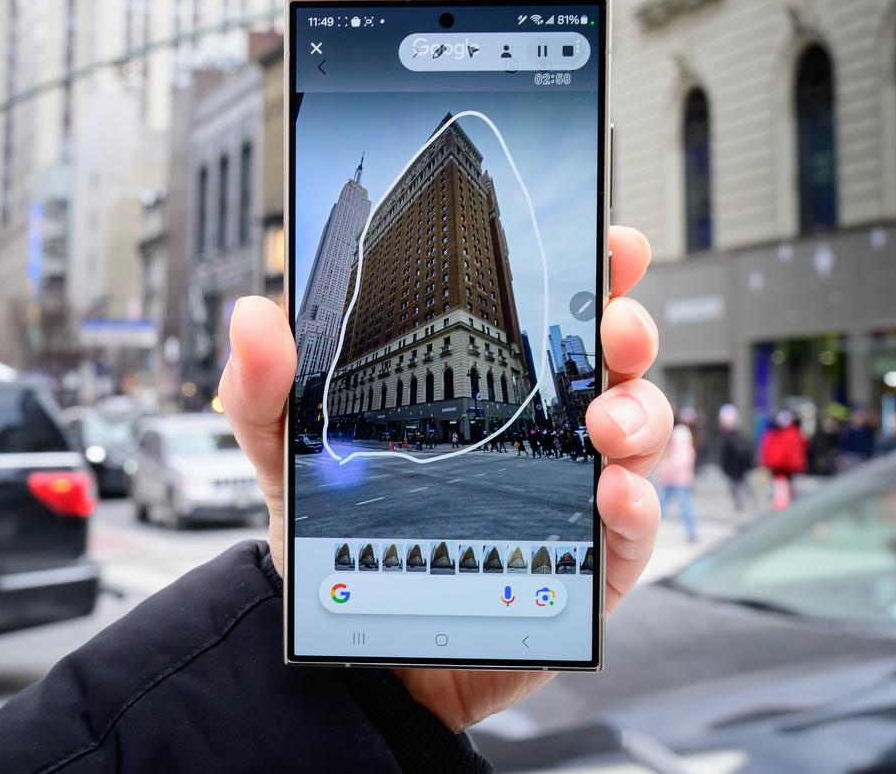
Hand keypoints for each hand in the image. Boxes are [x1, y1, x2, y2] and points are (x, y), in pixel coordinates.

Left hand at [219, 225, 670, 732]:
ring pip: (639, 434)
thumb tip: (253, 317)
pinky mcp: (585, 566)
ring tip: (604, 428)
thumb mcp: (287, 456)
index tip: (610, 244)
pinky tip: (616, 493)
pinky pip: (635, 528)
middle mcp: (536, 428)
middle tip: (617, 330)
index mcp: (482, 384)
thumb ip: (264, 388)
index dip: (591, 269)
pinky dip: (641, 505)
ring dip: (638, 415)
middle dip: (630, 330)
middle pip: (612, 361)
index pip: (545, 308)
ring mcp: (567, 494)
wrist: (352, 650)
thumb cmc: (337, 542)